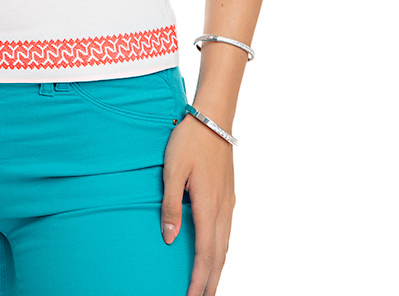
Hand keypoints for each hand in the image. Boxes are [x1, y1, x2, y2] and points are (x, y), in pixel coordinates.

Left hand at [160, 113, 235, 295]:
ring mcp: (228, 202)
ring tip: (208, 286)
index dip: (199, 280)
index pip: (206, 254)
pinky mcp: (228, 195)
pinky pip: (227, 232)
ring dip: (217, 269)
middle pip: (219, 256)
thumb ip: (170, 205)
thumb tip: (170, 239)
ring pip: (225, 245)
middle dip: (211, 282)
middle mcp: (223, 209)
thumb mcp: (172, 170)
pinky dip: (221, 251)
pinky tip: (216, 255)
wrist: (213, 118)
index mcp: (208, 205)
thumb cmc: (188, 141)